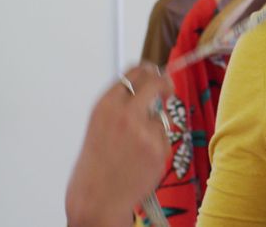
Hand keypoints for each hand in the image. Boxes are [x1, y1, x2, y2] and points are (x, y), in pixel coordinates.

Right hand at [65, 64, 173, 226]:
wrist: (97, 196)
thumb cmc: (97, 162)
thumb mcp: (100, 123)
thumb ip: (121, 103)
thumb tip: (148, 82)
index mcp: (106, 105)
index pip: (134, 72)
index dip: (149, 70)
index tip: (156, 72)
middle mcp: (125, 114)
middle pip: (156, 83)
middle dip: (165, 83)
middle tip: (168, 89)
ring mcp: (144, 131)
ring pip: (160, 116)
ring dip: (154, 127)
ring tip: (135, 148)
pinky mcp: (159, 148)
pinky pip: (165, 137)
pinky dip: (158, 145)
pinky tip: (141, 159)